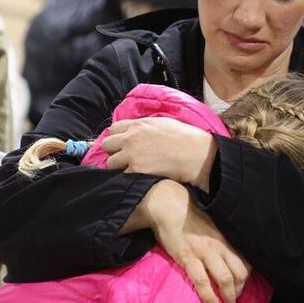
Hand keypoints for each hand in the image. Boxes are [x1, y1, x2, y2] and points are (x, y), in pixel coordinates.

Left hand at [103, 117, 218, 190]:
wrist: (196, 154)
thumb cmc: (185, 138)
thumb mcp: (163, 123)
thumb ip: (145, 127)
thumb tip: (138, 131)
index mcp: (138, 125)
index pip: (113, 128)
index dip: (118, 137)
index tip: (123, 145)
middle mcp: (131, 138)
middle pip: (107, 145)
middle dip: (114, 152)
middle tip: (125, 159)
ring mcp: (131, 155)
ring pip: (110, 163)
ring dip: (119, 167)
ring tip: (132, 171)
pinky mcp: (136, 171)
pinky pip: (121, 176)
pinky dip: (127, 179)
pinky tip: (137, 179)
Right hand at [139, 180, 249, 302]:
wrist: (168, 205)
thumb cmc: (188, 214)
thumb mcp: (211, 225)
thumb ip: (220, 238)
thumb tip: (225, 253)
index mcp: (226, 238)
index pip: (246, 261)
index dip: (246, 277)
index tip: (241, 286)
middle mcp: (220, 246)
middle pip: (240, 273)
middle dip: (240, 290)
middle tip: (234, 300)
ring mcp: (205, 252)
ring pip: (225, 279)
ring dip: (229, 297)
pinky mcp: (189, 257)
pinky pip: (203, 282)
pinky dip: (209, 297)